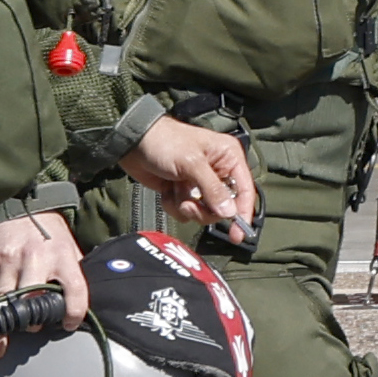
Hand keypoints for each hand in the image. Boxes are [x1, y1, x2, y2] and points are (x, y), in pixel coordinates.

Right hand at [0, 211, 85, 318]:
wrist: (20, 204)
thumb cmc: (49, 232)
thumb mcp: (69, 248)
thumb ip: (73, 273)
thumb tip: (77, 302)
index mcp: (62, 256)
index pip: (74, 289)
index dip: (74, 312)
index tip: (69, 324)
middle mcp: (36, 258)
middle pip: (31, 298)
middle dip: (32, 321)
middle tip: (33, 328)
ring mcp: (10, 258)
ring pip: (5, 300)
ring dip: (5, 324)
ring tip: (4, 340)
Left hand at [129, 116, 258, 242]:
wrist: (133, 142)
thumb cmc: (165, 142)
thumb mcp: (192, 164)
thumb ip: (213, 190)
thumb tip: (229, 213)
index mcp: (228, 158)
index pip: (245, 190)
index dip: (243, 213)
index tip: (237, 234)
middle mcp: (218, 172)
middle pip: (223, 207)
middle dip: (203, 209)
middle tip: (189, 203)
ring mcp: (199, 183)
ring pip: (203, 212)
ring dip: (186, 206)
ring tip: (175, 192)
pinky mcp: (183, 192)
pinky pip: (185, 211)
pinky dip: (173, 205)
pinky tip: (166, 191)